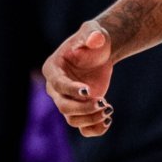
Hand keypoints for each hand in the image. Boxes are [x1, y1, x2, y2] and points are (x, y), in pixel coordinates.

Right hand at [42, 21, 114, 136]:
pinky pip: (83, 128)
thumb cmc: (94, 40)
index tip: (88, 90)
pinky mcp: (80, 109)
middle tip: (103, 102)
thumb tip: (94, 39)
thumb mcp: (93, 31)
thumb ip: (92, 33)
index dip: (71, 90)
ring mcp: (67, 100)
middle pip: (64, 107)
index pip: (58, 85)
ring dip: (90, 120)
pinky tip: (108, 121)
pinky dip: (95, 130)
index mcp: (53, 69)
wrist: (102, 52)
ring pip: (72, 120)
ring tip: (108, 109)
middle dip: (83, 108)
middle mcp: (56, 88)